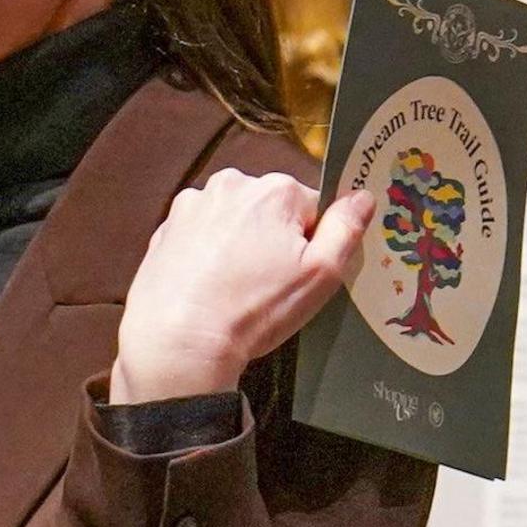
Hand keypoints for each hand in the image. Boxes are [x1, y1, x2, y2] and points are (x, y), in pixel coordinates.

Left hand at [110, 171, 370, 403]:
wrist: (178, 342)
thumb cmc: (253, 309)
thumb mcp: (320, 273)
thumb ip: (347, 228)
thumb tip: (362, 196)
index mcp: (275, 189)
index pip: (312, 207)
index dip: (311, 243)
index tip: (295, 272)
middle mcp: (230, 184)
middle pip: (271, 210)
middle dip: (274, 240)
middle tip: (265, 283)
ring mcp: (192, 205)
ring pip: (235, 221)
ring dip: (239, 245)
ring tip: (233, 287)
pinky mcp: (165, 228)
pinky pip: (201, 235)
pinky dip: (207, 254)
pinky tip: (207, 284)